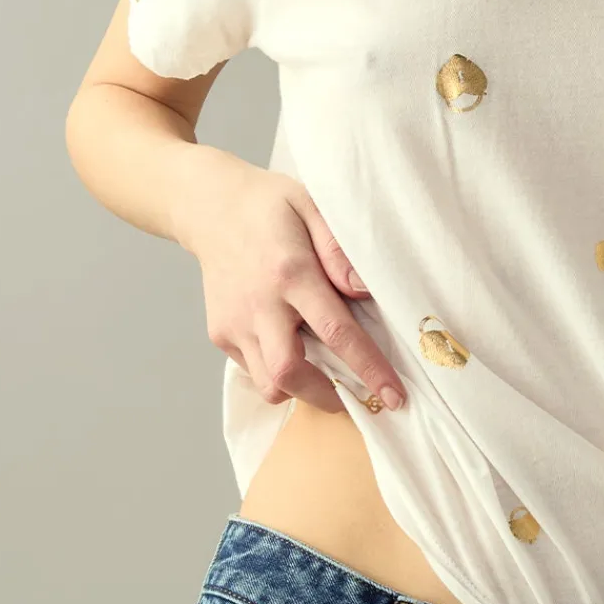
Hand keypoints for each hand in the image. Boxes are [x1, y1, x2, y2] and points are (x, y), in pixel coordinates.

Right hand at [177, 162, 405, 414]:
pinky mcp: (219, 333)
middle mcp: (259, 304)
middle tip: (357, 397)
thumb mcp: (313, 206)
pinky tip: (294, 350)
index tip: (394, 396)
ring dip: (301, 390)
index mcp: (290, 272)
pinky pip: (252, 370)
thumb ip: (340, 250)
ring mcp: (234, 323)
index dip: (368, 368)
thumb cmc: (269, 206)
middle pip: (291, 373)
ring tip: (325, 376)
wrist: (209, 207)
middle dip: (329, 397)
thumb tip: (365, 291)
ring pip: (268, 383)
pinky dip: (276, 374)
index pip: (335, 332)